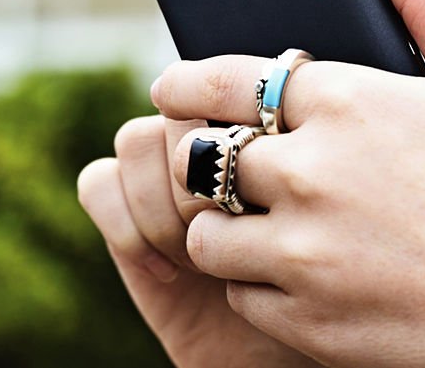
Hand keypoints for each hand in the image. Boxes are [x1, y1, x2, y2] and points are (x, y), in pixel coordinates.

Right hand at [77, 115, 320, 366]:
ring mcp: (163, 177)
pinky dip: (126, 225)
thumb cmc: (320, 286)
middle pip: (177, 109)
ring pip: (135, 139)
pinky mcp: (123, 219)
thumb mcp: (325, 221)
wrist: (280, 355)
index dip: (232, 128)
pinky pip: (99, 182)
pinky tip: (169, 272)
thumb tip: (282, 112)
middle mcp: (209, 142)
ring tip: (203, 257)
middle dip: (199, 176)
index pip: (228, 83)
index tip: (263, 189)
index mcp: (261, 126)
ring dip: (164, 202)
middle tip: (232, 231)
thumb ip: (298, 162)